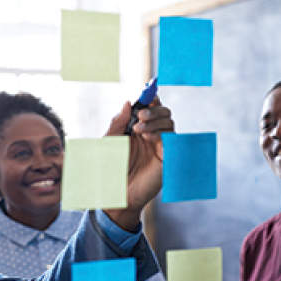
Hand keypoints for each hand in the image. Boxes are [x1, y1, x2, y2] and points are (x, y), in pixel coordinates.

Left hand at [104, 98, 172, 230]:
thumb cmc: (110, 168)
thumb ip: (118, 122)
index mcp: (137, 128)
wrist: (115, 192)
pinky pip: (171, 138)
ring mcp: (160, 145)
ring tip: (139, 131)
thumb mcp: (110, 142)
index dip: (150, 97)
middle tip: (140, 115)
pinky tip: (147, 138)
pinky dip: (160, 133)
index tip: (148, 88)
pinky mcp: (167, 157)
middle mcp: (151, 134)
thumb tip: (128, 102)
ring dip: (155, 120)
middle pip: (163, 111)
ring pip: (169, 121)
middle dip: (154, 109)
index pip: (149, 107)